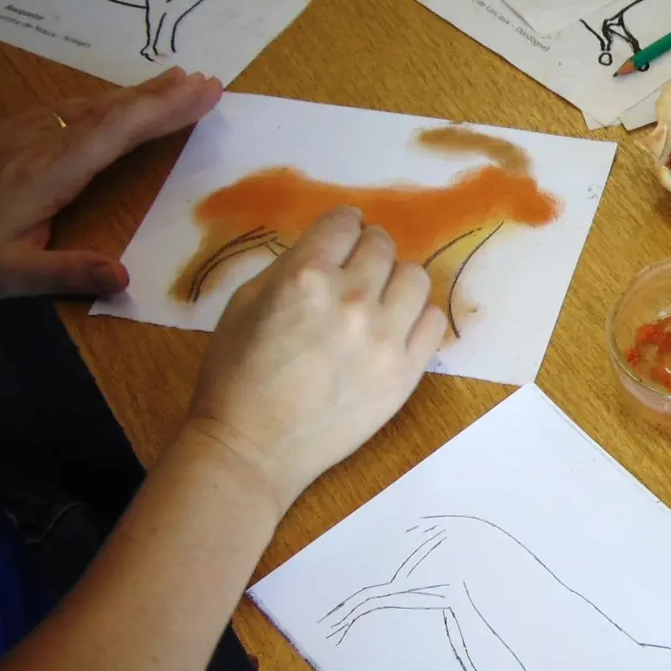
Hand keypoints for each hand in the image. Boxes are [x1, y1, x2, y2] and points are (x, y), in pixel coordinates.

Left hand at [0, 68, 222, 301]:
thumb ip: (69, 272)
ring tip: (176, 83)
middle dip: (159, 94)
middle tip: (207, 82)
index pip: (113, 133)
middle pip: (107, 109)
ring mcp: (17, 132)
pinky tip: (114, 104)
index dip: (160, 111)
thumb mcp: (11, 277)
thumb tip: (126, 275)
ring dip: (134, 94)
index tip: (202, 94)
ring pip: (86, 104)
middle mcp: (35, 142)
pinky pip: (64, 109)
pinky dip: (102, 103)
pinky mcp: (2, 134)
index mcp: (44, 174)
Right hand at [184, 207, 447, 509]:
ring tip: (378, 302)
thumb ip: (290, 267)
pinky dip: (417, 319)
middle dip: (366, 251)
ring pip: (416, 277)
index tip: (339, 239)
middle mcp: (352, 299)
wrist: (252, 448)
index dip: (340, 227)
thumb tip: (329, 248)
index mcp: (306, 277)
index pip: (345, 221)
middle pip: (383, 244)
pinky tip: (395, 330)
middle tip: (354, 273)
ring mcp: (385, 337)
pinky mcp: (406, 372)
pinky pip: (434, 322)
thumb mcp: (244, 303)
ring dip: (395, 282)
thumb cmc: (236, 376)